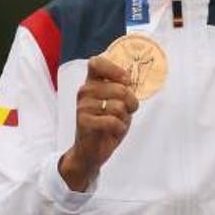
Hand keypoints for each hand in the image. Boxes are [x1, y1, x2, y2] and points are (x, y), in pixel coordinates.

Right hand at [58, 56, 138, 191]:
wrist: (91, 151)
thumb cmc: (107, 124)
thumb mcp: (118, 103)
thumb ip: (122, 89)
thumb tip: (129, 79)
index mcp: (92, 82)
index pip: (96, 63)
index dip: (115, 70)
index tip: (126, 81)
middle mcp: (85, 91)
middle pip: (120, 89)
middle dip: (131, 102)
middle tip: (126, 112)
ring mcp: (83, 106)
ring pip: (118, 106)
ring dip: (124, 118)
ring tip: (116, 123)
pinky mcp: (84, 121)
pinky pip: (113, 121)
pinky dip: (119, 128)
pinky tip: (113, 131)